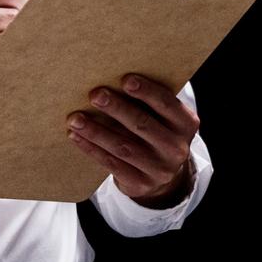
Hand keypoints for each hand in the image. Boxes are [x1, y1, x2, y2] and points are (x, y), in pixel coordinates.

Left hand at [65, 73, 197, 206]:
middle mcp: (176, 148)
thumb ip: (147, 102)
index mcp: (186, 124)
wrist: (161, 175)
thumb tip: (111, 77)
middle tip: (94, 94)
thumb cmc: (155, 133)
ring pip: (123, 146)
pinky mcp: (140, 184)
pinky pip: (111, 163)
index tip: (125, 79)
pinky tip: (76, 136)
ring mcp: (159, 169)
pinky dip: (91, 148)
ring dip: (96, 131)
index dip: (146, 91)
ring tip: (75, 118)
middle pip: (142, 125)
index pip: (166, 104)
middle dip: (116, 108)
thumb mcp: (162, 118)